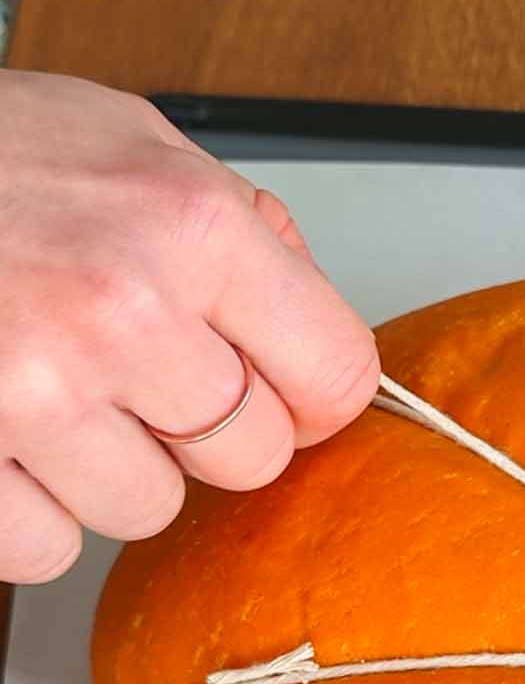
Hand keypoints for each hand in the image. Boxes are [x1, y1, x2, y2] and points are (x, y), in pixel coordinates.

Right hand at [0, 71, 378, 582]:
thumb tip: (302, 305)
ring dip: (102, 468)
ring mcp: (37, 395)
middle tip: (127, 373)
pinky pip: (44, 548)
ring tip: (39, 386)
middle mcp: (123, 311)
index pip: (335, 375)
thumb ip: (228, 222)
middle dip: (198, 428)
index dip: (307, 395)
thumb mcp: (119, 135)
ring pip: (147, 510)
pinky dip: (19, 509)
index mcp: (187, 226)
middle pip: (251, 457)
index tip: (280, 394)